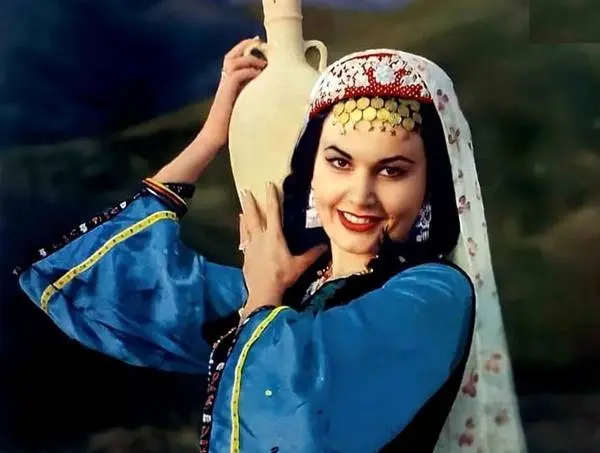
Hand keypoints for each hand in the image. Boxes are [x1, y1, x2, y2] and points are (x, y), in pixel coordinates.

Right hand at [198, 37, 266, 149]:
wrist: (214, 138)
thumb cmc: (230, 127)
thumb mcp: (242, 107)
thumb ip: (249, 95)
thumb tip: (266, 89)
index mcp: (227, 84)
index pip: (233, 60)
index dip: (244, 50)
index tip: (259, 44)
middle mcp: (224, 82)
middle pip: (231, 55)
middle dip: (245, 46)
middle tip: (260, 43)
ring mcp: (224, 87)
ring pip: (233, 61)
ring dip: (249, 59)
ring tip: (263, 63)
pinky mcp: (226, 94)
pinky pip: (236, 75)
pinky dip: (248, 72)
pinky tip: (259, 75)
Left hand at [239, 182, 327, 312]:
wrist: (263, 291)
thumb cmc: (283, 276)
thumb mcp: (299, 265)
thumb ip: (312, 255)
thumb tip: (324, 246)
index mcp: (274, 236)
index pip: (273, 212)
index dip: (271, 197)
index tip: (268, 185)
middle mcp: (261, 237)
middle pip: (254, 216)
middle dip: (251, 203)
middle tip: (245, 191)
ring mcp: (251, 246)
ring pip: (246, 226)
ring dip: (245, 215)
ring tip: (241, 208)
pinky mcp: (245, 255)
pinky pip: (243, 239)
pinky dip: (242, 231)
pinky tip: (241, 229)